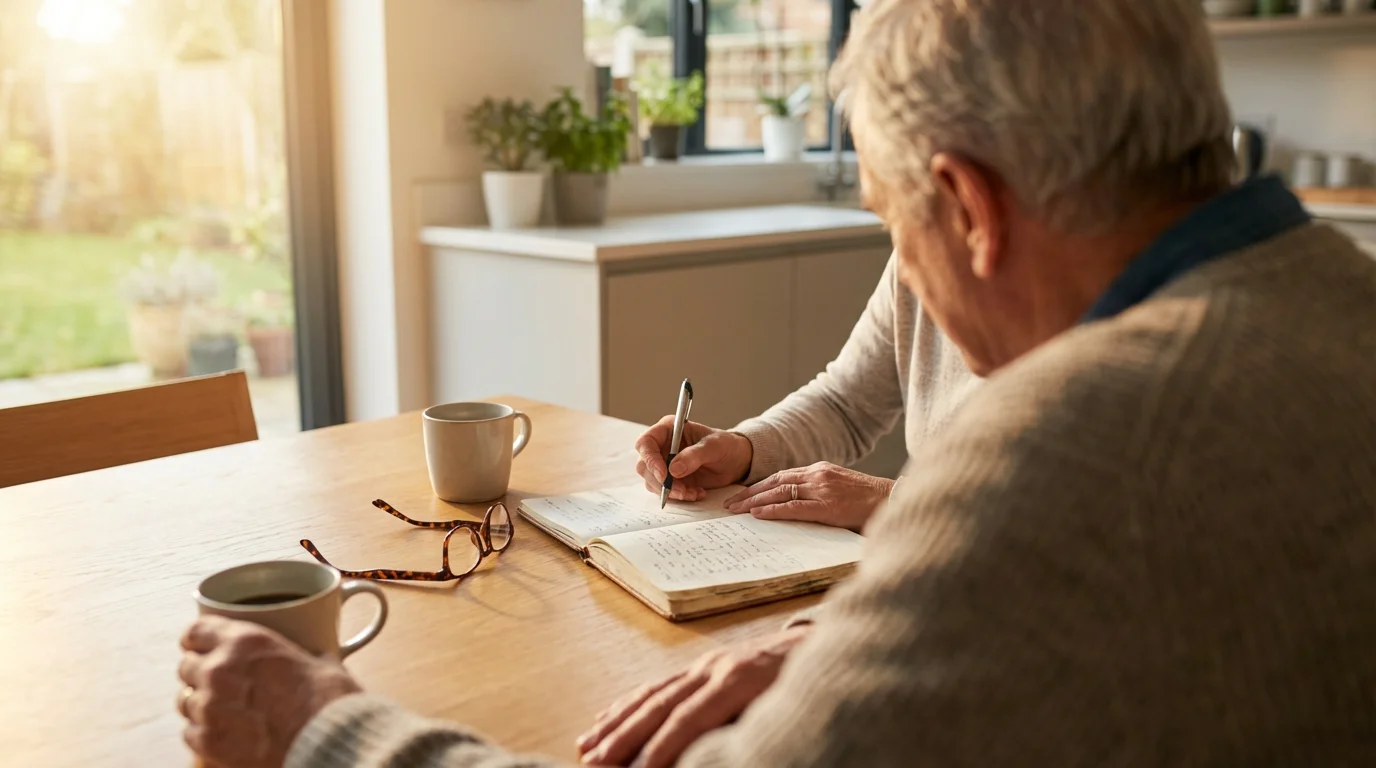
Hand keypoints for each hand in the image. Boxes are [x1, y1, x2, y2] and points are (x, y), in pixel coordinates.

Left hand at [177, 616, 360, 767]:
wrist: (327, 741)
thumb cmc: (329, 700)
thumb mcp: (319, 660)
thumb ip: (298, 655)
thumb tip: (311, 657)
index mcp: (244, 641)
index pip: (195, 632)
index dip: (196, 641)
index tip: (199, 647)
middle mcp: (219, 669)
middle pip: (186, 667)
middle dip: (200, 674)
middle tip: (223, 685)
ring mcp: (210, 707)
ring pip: (184, 701)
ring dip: (201, 705)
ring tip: (226, 713)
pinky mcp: (207, 741)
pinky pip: (190, 733)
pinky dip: (205, 733)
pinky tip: (228, 734)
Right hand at [576, 625, 811, 767]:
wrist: (832, 642)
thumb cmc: (819, 684)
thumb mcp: (790, 709)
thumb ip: (752, 732)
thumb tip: (714, 754)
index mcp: (741, 678)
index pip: (690, 718)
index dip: (662, 748)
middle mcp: (717, 666)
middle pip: (660, 705)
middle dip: (624, 739)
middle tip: (593, 767)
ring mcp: (708, 662)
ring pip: (651, 695)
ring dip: (616, 724)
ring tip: (586, 751)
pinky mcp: (706, 665)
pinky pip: (658, 685)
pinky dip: (627, 705)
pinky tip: (605, 721)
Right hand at [634, 416, 753, 502]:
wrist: (735, 461)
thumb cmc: (725, 446)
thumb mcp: (714, 446)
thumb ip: (694, 455)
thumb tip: (673, 469)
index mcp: (668, 429)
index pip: (646, 443)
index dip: (650, 459)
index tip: (664, 475)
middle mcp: (662, 446)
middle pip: (644, 465)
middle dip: (661, 481)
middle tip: (681, 490)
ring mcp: (664, 464)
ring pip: (652, 481)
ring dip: (671, 491)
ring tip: (693, 492)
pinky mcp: (670, 480)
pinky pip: (665, 491)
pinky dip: (679, 496)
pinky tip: (696, 493)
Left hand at [724, 462, 892, 531]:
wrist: (895, 501)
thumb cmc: (870, 502)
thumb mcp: (840, 491)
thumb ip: (819, 494)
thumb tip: (795, 506)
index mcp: (820, 470)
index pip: (781, 476)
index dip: (758, 485)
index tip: (741, 495)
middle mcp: (818, 475)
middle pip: (775, 481)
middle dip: (749, 493)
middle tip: (728, 504)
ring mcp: (823, 489)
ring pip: (780, 491)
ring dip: (754, 501)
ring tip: (735, 511)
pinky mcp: (829, 506)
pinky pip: (794, 507)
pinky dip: (773, 509)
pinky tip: (758, 514)